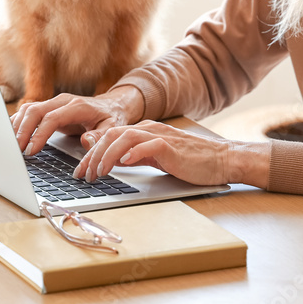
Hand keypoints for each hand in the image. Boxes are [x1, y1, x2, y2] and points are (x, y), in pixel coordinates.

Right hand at [11, 86, 144, 155]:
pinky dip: (19, 122)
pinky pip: (29, 111)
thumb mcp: (112, 128)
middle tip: (15, 150)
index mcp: (77, 106)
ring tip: (11, 145)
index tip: (31, 151)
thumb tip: (86, 142)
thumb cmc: (111, 117)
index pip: (52, 118)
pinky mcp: (49, 107)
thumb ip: (100, 136)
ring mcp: (54, 103)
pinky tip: (12, 134)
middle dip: (22, 130)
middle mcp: (62, 101)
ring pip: (29, 109)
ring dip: (18, 126)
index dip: (39, 134)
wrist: (113, 105)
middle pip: (35, 110)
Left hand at [73, 120, 270, 187]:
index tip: (81, 170)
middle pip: (112, 134)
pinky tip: (123, 164)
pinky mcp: (171, 146)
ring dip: (107, 155)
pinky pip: (148, 145)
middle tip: (83, 174)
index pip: (110, 136)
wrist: (221, 160)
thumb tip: (110, 158)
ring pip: (125, 137)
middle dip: (93, 155)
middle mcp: (150, 129)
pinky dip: (133, 153)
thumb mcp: (155, 158)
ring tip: (97, 172)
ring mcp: (161, 135)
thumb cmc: (190, 162)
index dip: (92, 153)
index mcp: (145, 130)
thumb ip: (133, 155)